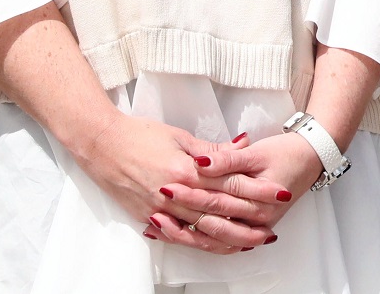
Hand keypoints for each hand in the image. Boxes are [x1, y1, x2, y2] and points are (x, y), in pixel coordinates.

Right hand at [71, 113, 273, 254]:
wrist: (100, 144)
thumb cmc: (140, 134)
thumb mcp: (180, 136)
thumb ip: (213, 149)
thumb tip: (243, 146)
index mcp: (187, 170)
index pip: (230, 183)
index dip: (257, 190)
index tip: (279, 194)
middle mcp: (174, 193)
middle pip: (219, 211)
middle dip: (248, 221)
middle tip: (271, 229)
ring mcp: (159, 208)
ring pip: (199, 229)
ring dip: (226, 238)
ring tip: (248, 243)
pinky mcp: (145, 216)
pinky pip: (175, 234)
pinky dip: (195, 241)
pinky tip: (211, 246)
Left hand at [150, 130, 323, 248]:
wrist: (311, 159)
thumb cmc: (287, 154)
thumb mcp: (258, 152)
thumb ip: (228, 159)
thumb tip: (202, 162)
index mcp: (260, 202)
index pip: (218, 201)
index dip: (191, 194)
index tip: (168, 187)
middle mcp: (257, 220)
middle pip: (213, 225)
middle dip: (181, 218)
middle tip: (156, 210)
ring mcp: (254, 227)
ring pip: (214, 242)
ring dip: (185, 236)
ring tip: (158, 228)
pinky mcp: (250, 228)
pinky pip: (220, 242)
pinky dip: (195, 239)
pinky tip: (175, 233)